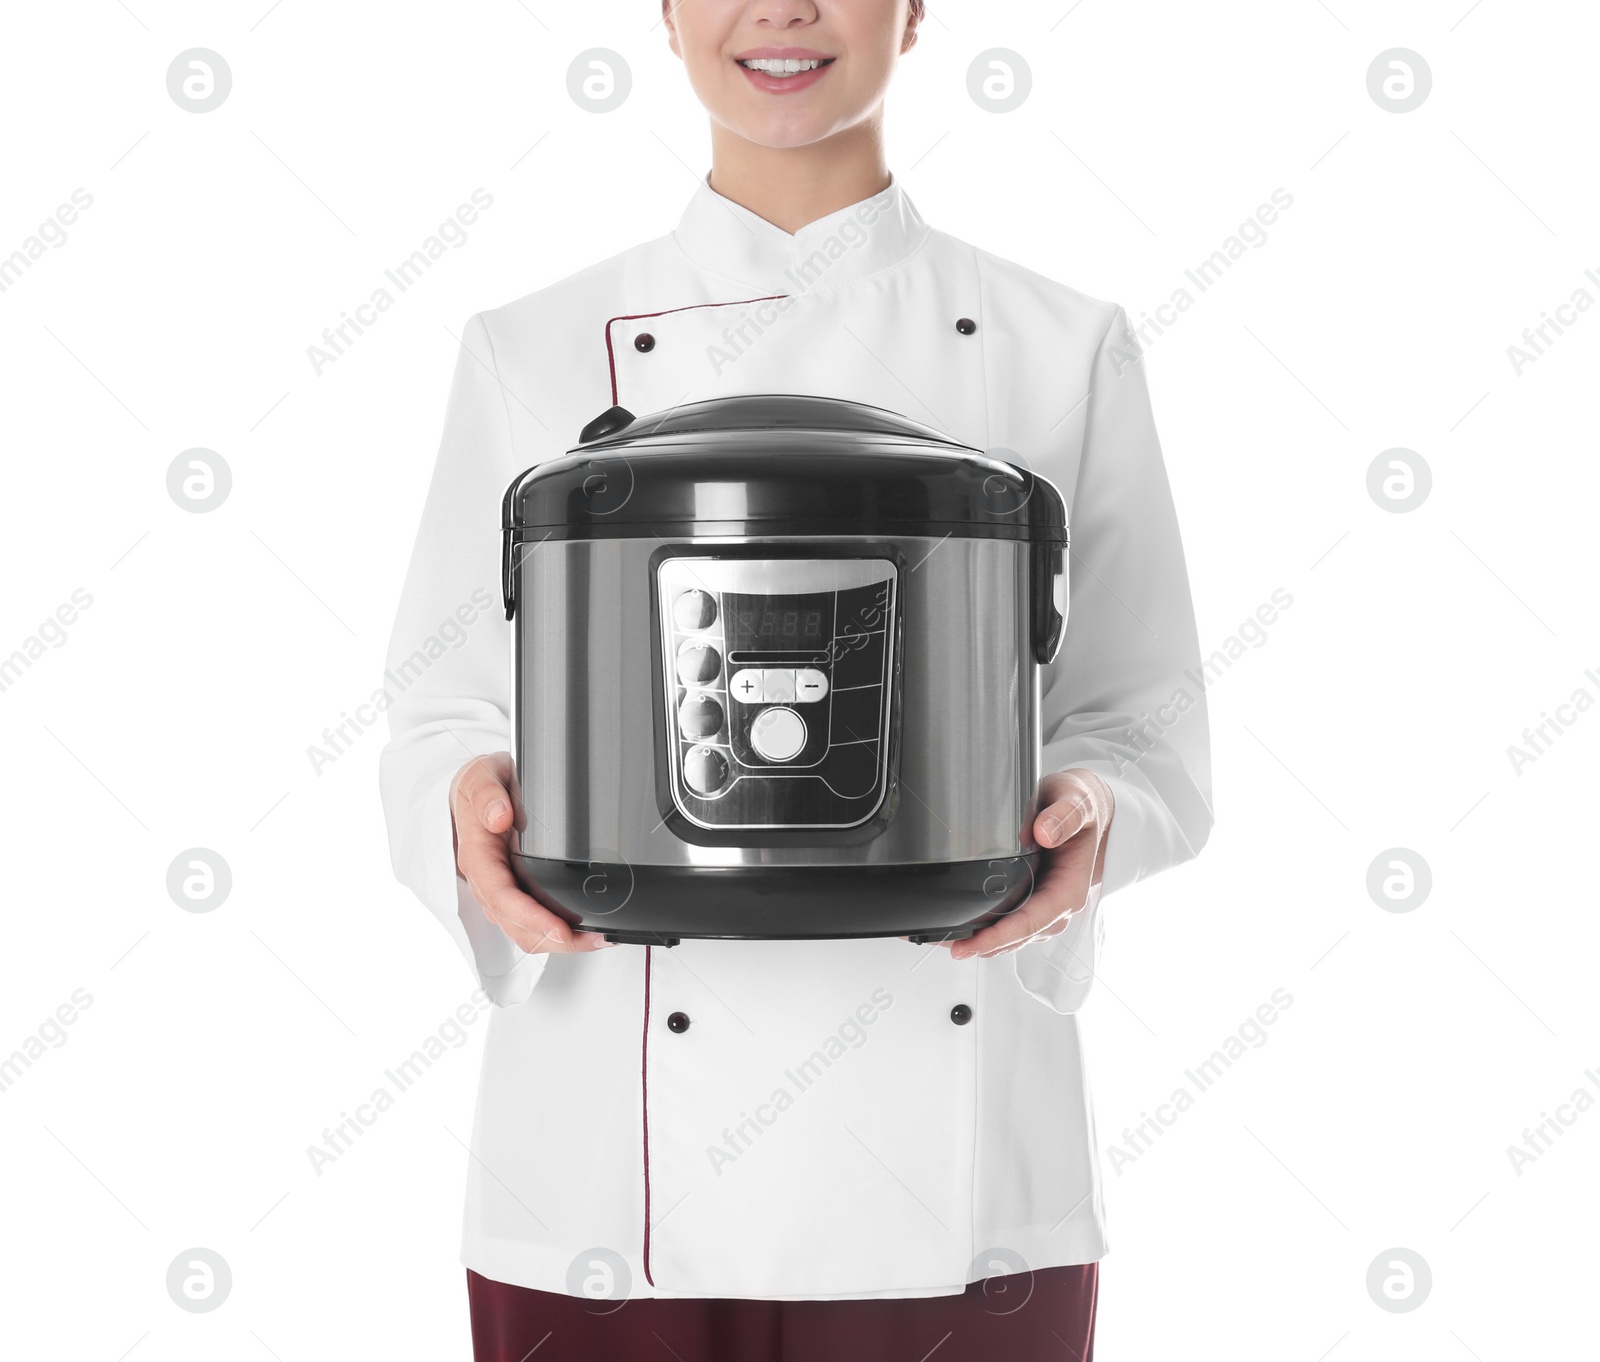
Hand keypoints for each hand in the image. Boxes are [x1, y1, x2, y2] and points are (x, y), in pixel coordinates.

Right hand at [450, 753, 610, 954]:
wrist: (474, 790)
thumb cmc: (479, 786)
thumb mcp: (480, 776)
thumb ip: (486, 794)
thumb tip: (498, 817)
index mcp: (478, 857)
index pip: (502, 898)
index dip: (531, 918)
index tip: (559, 929)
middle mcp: (487, 881)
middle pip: (516, 926)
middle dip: (555, 940)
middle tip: (595, 939)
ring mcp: (500, 891)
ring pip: (525, 931)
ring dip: (560, 942)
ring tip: (598, 939)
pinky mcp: (514, 892)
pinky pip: (530, 922)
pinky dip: (556, 931)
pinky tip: (584, 929)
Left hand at [948, 769, 1113, 960]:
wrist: (1086, 809)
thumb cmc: (1082, 808)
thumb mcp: (1077, 802)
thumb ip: (1065, 816)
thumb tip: (1043, 833)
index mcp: (1068, 890)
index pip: (1031, 922)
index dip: (999, 937)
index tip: (970, 945)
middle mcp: (1057, 905)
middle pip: (1016, 936)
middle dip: (981, 945)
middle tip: (944, 944)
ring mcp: (1043, 907)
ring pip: (1010, 935)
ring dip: (980, 941)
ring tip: (943, 939)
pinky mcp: (1032, 901)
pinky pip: (1009, 922)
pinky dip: (985, 929)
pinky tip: (960, 927)